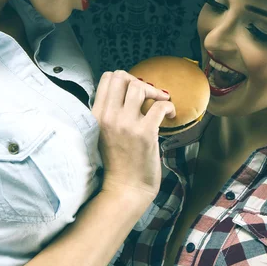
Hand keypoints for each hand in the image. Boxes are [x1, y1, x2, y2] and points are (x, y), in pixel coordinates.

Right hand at [91, 70, 175, 199]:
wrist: (126, 188)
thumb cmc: (118, 161)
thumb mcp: (103, 133)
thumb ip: (110, 113)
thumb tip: (127, 90)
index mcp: (96, 115)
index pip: (107, 78)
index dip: (125, 79)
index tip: (136, 92)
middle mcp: (108, 117)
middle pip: (122, 77)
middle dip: (139, 81)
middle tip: (149, 95)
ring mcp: (126, 124)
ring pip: (139, 87)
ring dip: (155, 92)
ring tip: (162, 103)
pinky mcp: (145, 133)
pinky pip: (160, 106)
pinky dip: (170, 107)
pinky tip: (171, 116)